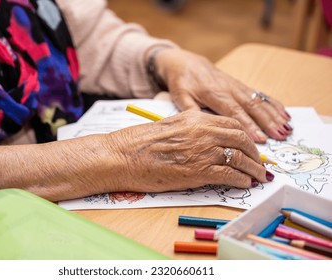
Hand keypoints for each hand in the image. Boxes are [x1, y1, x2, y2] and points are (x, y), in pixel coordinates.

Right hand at [108, 110, 268, 191]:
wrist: (122, 156)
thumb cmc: (138, 142)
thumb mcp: (168, 125)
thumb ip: (189, 128)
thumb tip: (204, 138)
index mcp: (195, 118)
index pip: (231, 124)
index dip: (245, 137)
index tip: (250, 147)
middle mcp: (203, 131)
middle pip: (241, 139)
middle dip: (255, 153)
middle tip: (259, 163)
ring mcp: (202, 151)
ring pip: (240, 157)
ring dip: (253, 168)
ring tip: (258, 176)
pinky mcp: (198, 171)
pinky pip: (230, 175)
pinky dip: (241, 179)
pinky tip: (244, 183)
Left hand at [153, 48, 291, 142]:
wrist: (185, 62)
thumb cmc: (182, 82)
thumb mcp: (180, 96)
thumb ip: (189, 110)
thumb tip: (198, 127)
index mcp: (213, 94)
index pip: (233, 112)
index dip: (247, 125)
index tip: (260, 139)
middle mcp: (229, 89)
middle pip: (251, 107)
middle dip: (268, 121)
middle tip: (281, 135)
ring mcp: (236, 86)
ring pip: (258, 101)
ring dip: (274, 114)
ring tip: (287, 128)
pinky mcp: (240, 85)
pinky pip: (259, 95)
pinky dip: (273, 104)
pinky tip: (285, 114)